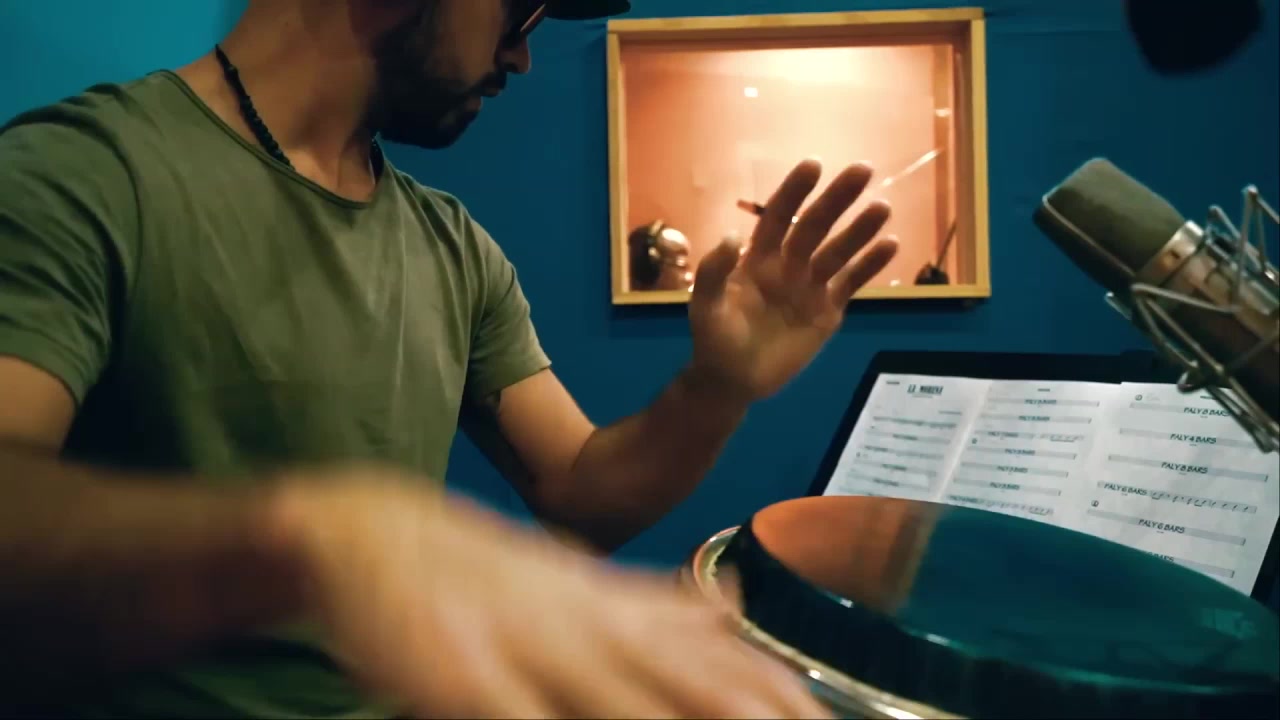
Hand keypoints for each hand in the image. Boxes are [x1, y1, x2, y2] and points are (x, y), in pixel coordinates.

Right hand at [268, 471, 830, 718]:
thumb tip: (727, 605)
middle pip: (682, 674)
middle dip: (747, 709)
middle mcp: (582, 622)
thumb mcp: (573, 581)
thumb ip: (649, 603)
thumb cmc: (482, 575)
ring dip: (677, 718)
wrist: (370, 534)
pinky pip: (519, 714)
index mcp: (607, 606)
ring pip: (616, 697)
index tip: (822, 716)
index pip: (705, 650)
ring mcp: (525, 645)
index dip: (769, 686)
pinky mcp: (463, 674)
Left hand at [689, 159, 896, 399]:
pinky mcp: (828, 311)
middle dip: (837, 199)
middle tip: (862, 170)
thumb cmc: (714, 340)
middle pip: (815, 226)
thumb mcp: (705, 307)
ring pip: (839, 251)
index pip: (777, 217)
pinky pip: (852, 283)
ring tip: (883, 206)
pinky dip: (870, 265)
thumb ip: (713, 272)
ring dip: (860, 229)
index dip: (793, 192)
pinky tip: (891, 245)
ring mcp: (810, 287)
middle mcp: (787, 265)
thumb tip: (732, 235)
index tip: (813, 166)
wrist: (734, 381)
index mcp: (757, 258)